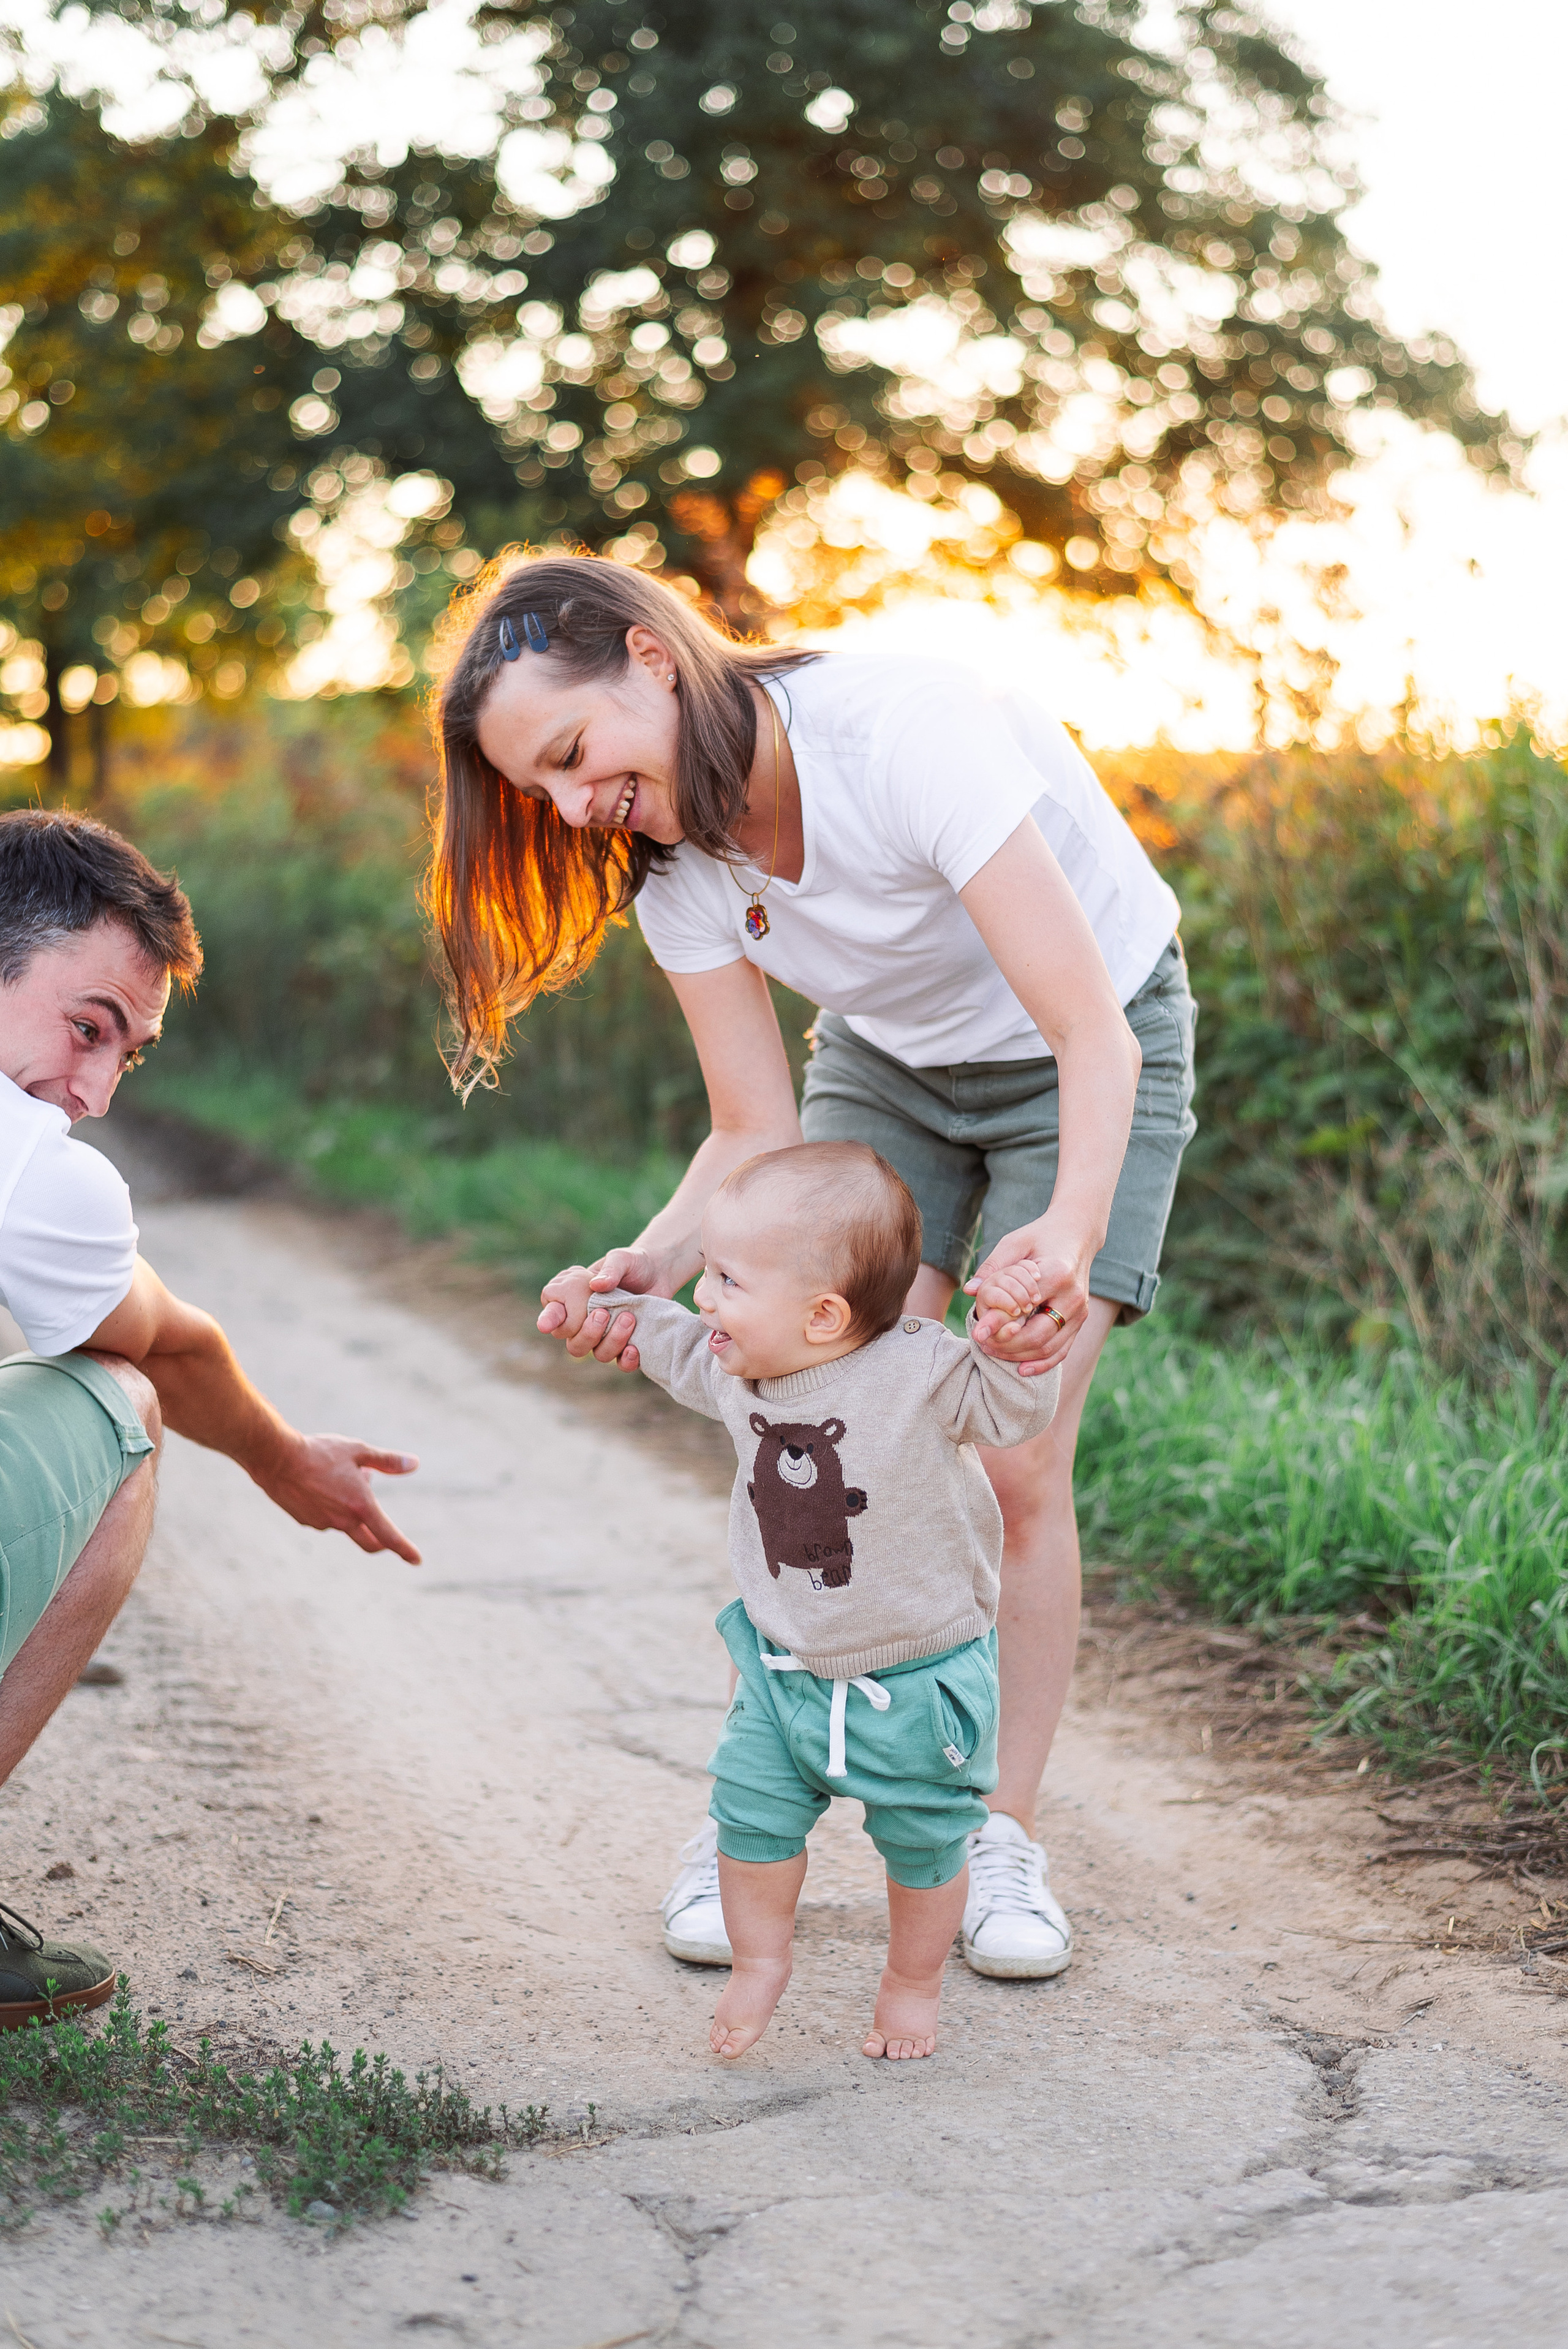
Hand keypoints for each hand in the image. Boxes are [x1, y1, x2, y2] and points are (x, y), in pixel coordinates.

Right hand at [253, 1434, 420, 1562]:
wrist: (277, 1459)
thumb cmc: (321, 1452)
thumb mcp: (359, 1450)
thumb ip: (388, 1461)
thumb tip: (415, 1463)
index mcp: (360, 1507)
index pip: (388, 1536)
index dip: (405, 1549)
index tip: (416, 1560)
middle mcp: (342, 1521)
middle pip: (368, 1542)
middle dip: (382, 1542)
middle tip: (388, 1539)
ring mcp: (321, 1524)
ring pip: (344, 1522)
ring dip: (352, 1509)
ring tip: (345, 1476)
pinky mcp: (304, 1521)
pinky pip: (325, 1517)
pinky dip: (332, 1506)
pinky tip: (324, 1484)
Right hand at [537, 1246, 660, 1372]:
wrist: (659, 1273)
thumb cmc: (632, 1263)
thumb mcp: (621, 1259)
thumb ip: (610, 1269)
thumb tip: (597, 1285)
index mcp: (571, 1299)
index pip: (553, 1315)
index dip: (548, 1321)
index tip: (546, 1325)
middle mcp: (584, 1323)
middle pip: (574, 1344)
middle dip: (587, 1333)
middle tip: (602, 1313)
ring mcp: (605, 1337)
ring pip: (598, 1354)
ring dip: (611, 1341)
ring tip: (628, 1318)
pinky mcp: (626, 1345)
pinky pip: (621, 1363)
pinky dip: (626, 1359)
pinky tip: (634, 1348)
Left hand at [965, 1219, 1090, 1375]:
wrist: (1075, 1235)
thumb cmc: (1040, 1237)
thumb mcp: (1014, 1243)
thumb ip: (993, 1267)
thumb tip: (969, 1290)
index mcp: (1057, 1274)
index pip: (1023, 1307)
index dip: (998, 1323)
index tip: (977, 1332)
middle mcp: (1074, 1296)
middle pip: (1038, 1335)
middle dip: (1007, 1345)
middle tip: (982, 1344)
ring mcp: (1081, 1311)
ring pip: (1050, 1348)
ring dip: (1019, 1356)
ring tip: (993, 1352)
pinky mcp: (1082, 1320)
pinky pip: (1063, 1350)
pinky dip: (1042, 1364)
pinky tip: (1021, 1369)